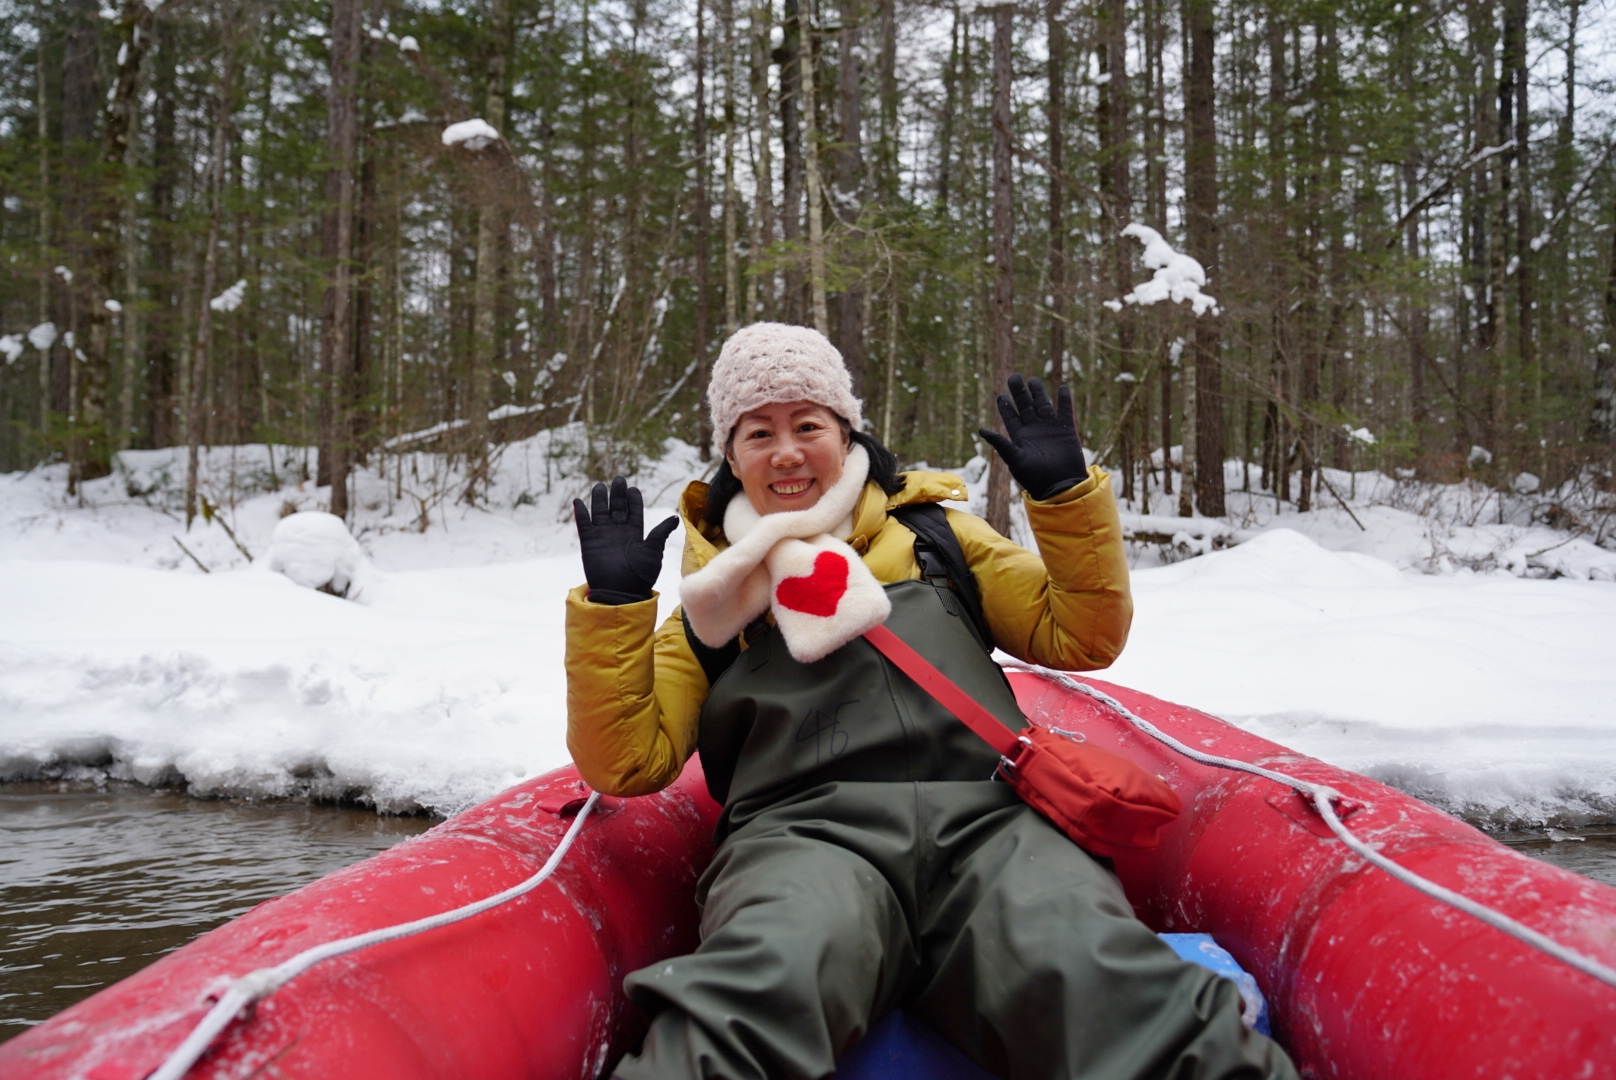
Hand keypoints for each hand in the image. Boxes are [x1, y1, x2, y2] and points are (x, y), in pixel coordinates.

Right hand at [573, 477, 678, 604]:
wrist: (621, 592)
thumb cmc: (640, 575)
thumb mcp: (653, 552)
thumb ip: (660, 533)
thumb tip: (675, 518)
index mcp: (635, 532)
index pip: (634, 509)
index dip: (633, 498)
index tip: (633, 488)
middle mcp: (619, 531)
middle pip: (617, 506)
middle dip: (617, 493)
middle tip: (618, 480)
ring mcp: (603, 535)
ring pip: (600, 511)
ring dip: (599, 498)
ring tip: (600, 486)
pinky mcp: (589, 542)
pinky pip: (584, 523)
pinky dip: (580, 513)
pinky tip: (578, 501)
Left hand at [978, 374, 1086, 500]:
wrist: (1060, 486)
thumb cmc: (1035, 478)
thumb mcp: (1015, 460)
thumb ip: (1001, 444)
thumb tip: (981, 430)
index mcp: (1020, 437)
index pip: (1011, 417)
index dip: (1006, 406)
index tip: (1001, 395)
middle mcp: (1034, 430)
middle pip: (1025, 406)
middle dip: (1020, 392)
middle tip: (1014, 377)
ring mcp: (1050, 429)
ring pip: (1043, 405)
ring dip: (1039, 392)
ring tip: (1033, 380)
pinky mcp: (1067, 430)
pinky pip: (1065, 410)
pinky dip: (1064, 400)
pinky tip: (1062, 388)